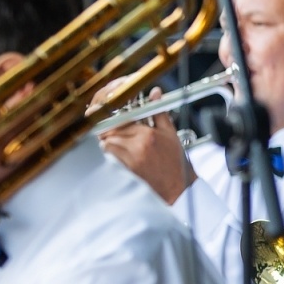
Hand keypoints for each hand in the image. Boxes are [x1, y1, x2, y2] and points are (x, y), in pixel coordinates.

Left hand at [97, 87, 193, 204]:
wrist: (177, 190)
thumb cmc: (175, 164)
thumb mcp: (171, 134)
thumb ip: (159, 112)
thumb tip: (155, 93)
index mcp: (148, 134)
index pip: (123, 117)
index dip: (116, 115)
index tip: (115, 115)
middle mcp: (138, 145)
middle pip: (111, 129)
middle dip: (110, 128)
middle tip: (113, 129)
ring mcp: (130, 159)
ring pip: (107, 142)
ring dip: (108, 141)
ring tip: (116, 142)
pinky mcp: (126, 170)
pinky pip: (109, 157)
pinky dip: (110, 153)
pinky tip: (117, 154)